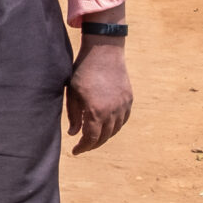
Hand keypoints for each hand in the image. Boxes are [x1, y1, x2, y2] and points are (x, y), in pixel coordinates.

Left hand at [65, 38, 133, 153]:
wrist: (104, 51)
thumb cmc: (83, 70)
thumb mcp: (72, 93)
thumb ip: (73, 115)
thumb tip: (74, 133)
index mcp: (96, 111)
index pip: (91, 138)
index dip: (83, 147)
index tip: (75, 151)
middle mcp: (113, 111)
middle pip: (105, 137)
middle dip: (93, 144)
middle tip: (83, 146)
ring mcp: (123, 105)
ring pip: (115, 129)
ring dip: (104, 136)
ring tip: (93, 137)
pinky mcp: (129, 99)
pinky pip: (123, 119)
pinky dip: (115, 126)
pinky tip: (107, 126)